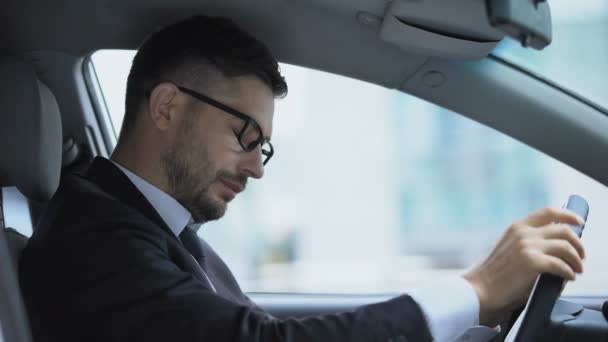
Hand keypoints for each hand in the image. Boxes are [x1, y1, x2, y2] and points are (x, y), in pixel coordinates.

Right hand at [463, 207, 585, 326]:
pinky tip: (568, 277)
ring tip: (577, 270)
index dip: (568, 215)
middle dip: (578, 244)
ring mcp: (527, 246)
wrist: (480, 289)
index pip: (549, 212)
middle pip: (564, 230)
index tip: (579, 222)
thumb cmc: (495, 274)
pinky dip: (569, 272)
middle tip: (580, 257)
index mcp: (517, 227)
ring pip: (566, 247)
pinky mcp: (532, 262)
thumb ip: (530, 242)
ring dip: (576, 260)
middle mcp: (523, 233)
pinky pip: (562, 265)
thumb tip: (558, 246)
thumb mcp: (511, 248)